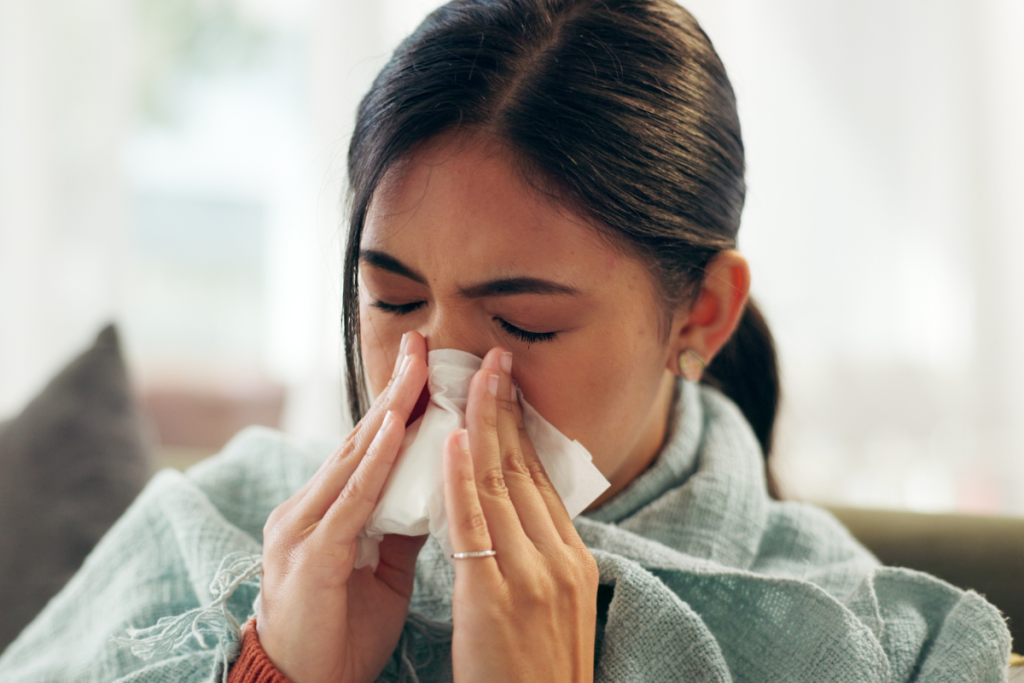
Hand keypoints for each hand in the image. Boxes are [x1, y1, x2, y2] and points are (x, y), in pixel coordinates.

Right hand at [256, 332, 429, 682]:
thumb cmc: (341, 630)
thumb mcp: (383, 569)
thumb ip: (403, 524)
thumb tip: (439, 486)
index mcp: (327, 511)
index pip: (368, 447)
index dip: (398, 406)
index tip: (427, 364)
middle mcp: (308, 508)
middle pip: (360, 439)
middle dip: (395, 390)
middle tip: (422, 343)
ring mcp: (303, 527)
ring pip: (354, 458)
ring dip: (389, 410)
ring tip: (417, 368)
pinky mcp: (310, 554)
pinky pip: (350, 500)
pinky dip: (375, 460)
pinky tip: (394, 427)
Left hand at [443, 348, 598, 682]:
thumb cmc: (537, 673)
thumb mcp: (554, 607)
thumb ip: (538, 558)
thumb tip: (517, 515)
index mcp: (574, 559)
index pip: (541, 480)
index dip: (521, 430)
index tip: (505, 389)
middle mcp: (559, 558)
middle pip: (525, 470)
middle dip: (506, 410)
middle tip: (493, 359)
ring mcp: (531, 575)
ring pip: (502, 485)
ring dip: (484, 425)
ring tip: (471, 376)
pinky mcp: (496, 597)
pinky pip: (476, 524)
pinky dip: (463, 477)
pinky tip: (454, 437)